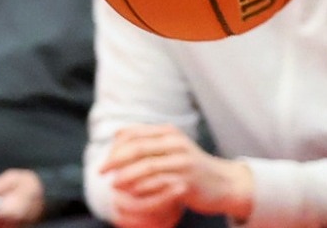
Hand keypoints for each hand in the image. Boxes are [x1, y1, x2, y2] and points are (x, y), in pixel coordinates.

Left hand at [102, 125, 252, 221]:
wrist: (225, 183)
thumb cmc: (191, 166)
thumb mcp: (171, 147)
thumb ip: (147, 140)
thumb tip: (116, 135)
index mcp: (169, 133)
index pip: (133, 134)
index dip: (115, 146)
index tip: (105, 159)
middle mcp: (176, 144)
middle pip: (137, 148)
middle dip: (115, 160)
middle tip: (101, 171)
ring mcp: (183, 163)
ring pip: (146, 167)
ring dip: (126, 176)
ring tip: (114, 184)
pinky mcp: (187, 182)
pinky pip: (158, 184)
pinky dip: (141, 188)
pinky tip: (132, 192)